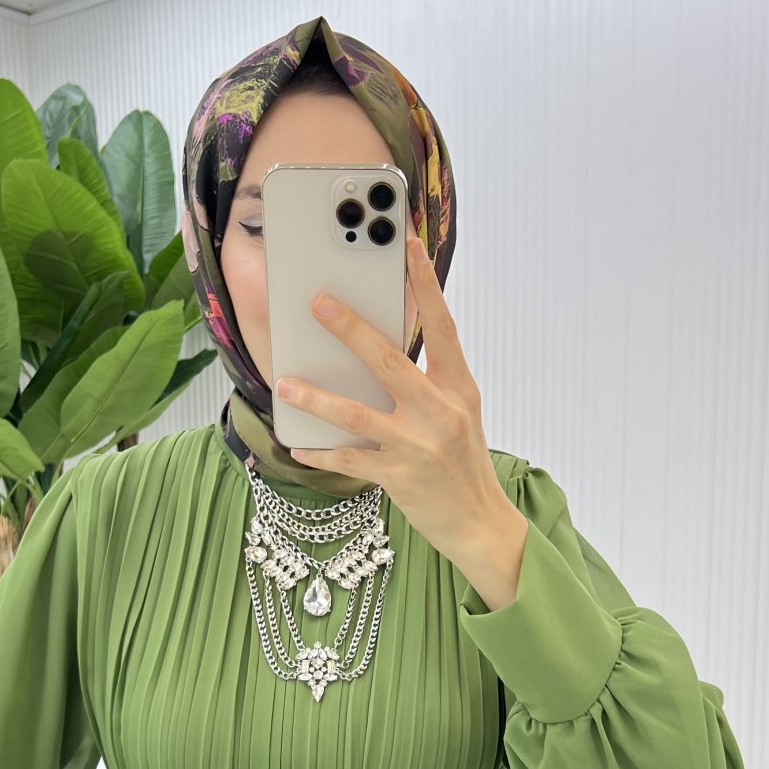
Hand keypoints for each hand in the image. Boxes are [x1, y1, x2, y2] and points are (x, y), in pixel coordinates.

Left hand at [277, 236, 517, 563]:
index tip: (409, 245)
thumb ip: (429, 381)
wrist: (480, 524)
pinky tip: (299, 446)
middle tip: (318, 302)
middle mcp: (440, 411)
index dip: (425, 284)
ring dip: (317, 397)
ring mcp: (418, 445)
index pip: (442, 325)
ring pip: (356, 412)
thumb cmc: (464, 464)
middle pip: (388, 360)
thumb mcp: (459, 413)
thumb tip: (383, 351)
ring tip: (287, 384)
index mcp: (458, 388)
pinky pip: (349, 460)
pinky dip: (321, 454)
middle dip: (349, 328)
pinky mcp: (398, 476)